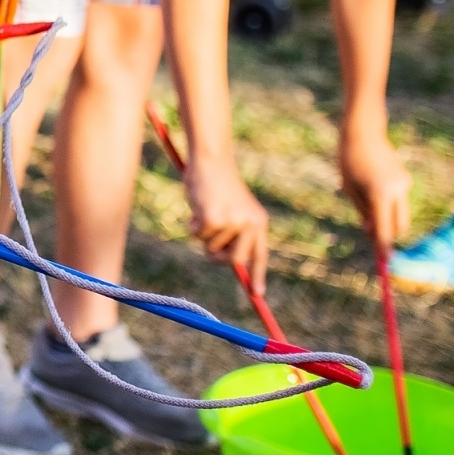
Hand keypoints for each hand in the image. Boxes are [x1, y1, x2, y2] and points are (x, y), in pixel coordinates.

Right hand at [184, 156, 270, 291]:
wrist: (211, 160)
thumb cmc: (218, 182)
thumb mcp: (232, 208)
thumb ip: (234, 231)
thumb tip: (224, 258)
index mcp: (258, 222)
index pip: (260, 255)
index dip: (258, 276)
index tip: (257, 294)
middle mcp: (250, 224)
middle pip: (235, 260)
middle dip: (218, 258)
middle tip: (208, 247)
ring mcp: (233, 222)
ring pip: (211, 247)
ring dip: (203, 234)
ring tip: (204, 210)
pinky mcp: (214, 220)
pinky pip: (199, 235)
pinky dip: (193, 224)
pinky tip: (197, 207)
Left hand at [339, 129, 411, 248]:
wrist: (363, 134)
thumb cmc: (349, 161)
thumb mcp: (349, 189)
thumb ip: (363, 212)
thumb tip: (373, 233)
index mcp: (380, 195)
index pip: (385, 229)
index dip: (384, 246)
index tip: (384, 262)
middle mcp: (397, 191)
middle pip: (399, 225)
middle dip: (388, 233)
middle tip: (370, 233)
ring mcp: (404, 185)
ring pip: (399, 213)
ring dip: (385, 216)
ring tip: (363, 194)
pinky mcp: (405, 179)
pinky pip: (397, 200)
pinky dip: (387, 202)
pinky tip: (370, 183)